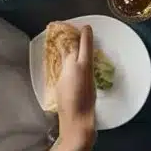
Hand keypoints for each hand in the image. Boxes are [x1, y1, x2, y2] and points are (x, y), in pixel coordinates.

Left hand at [55, 25, 96, 150]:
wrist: (75, 124)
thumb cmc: (89, 105)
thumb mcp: (93, 85)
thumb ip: (88, 71)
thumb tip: (84, 64)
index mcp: (83, 67)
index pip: (84, 45)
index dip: (85, 35)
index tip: (86, 27)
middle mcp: (71, 68)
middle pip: (70, 49)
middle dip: (70, 39)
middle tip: (72, 31)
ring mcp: (62, 77)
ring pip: (65, 59)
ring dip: (67, 50)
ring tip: (71, 45)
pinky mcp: (58, 85)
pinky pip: (63, 69)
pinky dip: (66, 64)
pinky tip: (69, 68)